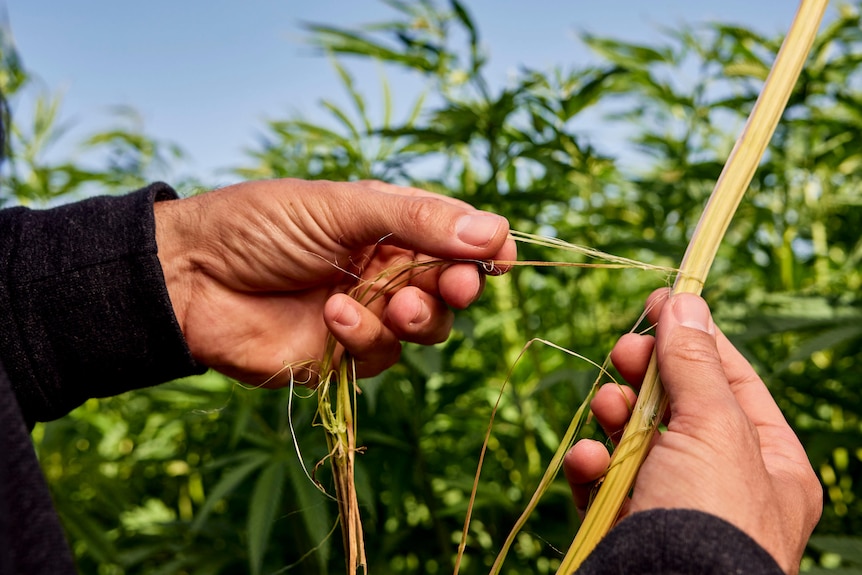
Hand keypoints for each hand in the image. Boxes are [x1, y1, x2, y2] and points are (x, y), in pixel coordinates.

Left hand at [153, 178, 514, 385]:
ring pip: (424, 328)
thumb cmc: (259, 225)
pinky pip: (380, 355)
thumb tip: (494, 232)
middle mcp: (384, 270)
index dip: (483, 250)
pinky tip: (332, 315)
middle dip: (455, 288)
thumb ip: (417, 220)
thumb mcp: (341, 207)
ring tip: (390, 302)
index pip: (455, 238)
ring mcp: (366, 314)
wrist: (188, 278)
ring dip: (415, 317)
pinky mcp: (342, 356)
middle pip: (449, 288)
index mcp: (387, 225)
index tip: (501, 259)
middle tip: (452, 286)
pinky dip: (365, 336)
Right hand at [564, 291, 821, 573]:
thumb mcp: (714, 426)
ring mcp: (671, 505)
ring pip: (635, 438)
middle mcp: (722, 482)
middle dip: (647, 375)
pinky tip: (587, 460)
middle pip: (678, 404)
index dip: (696, 336)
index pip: (732, 380)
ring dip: (616, 416)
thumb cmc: (711, 516)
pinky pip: (602, 480)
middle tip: (626, 351)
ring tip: (609, 408)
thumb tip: (687, 301)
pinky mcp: (623, 526)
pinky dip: (590, 465)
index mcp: (769, 463)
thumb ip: (695, 362)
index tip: (661, 299)